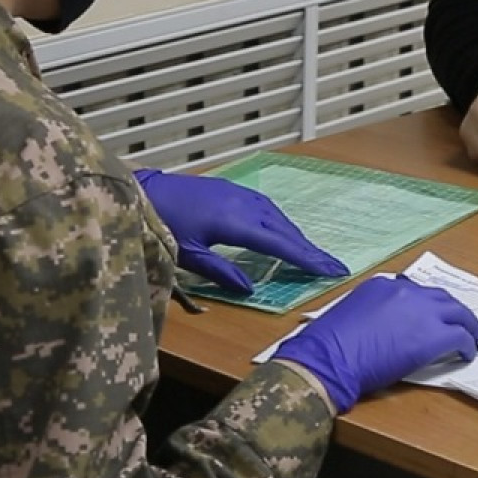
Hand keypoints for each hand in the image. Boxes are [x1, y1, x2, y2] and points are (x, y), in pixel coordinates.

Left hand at [134, 170, 348, 293]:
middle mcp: (243, 204)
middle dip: (309, 249)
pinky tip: (282, 232)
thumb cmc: (162, 224)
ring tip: (310, 255)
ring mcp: (239, 193)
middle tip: (332, 266)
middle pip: (285, 229)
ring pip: (277, 216)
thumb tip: (251, 289)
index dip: (307, 259)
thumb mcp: (188, 256)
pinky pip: (266, 207)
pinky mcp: (232, 188)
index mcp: (235, 222)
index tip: (332, 270)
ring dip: (295, 236)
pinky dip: (280, 223)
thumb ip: (221, 272)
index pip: (279, 245)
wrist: (144, 190)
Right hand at [271, 277, 477, 412]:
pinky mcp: (434, 336)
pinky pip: (461, 337)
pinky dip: (467, 345)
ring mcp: (422, 311)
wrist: (330, 357)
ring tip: (473, 334)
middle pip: (441, 297)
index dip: (426, 305)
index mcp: (384, 284)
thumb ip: (374, 312)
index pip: (415, 291)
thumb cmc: (329, 343)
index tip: (429, 314)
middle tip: (461, 321)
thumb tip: (386, 326)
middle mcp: (407, 291)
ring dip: (468, 323)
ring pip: (459, 312)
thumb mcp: (352, 313)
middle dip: (454, 309)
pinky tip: (467, 354)